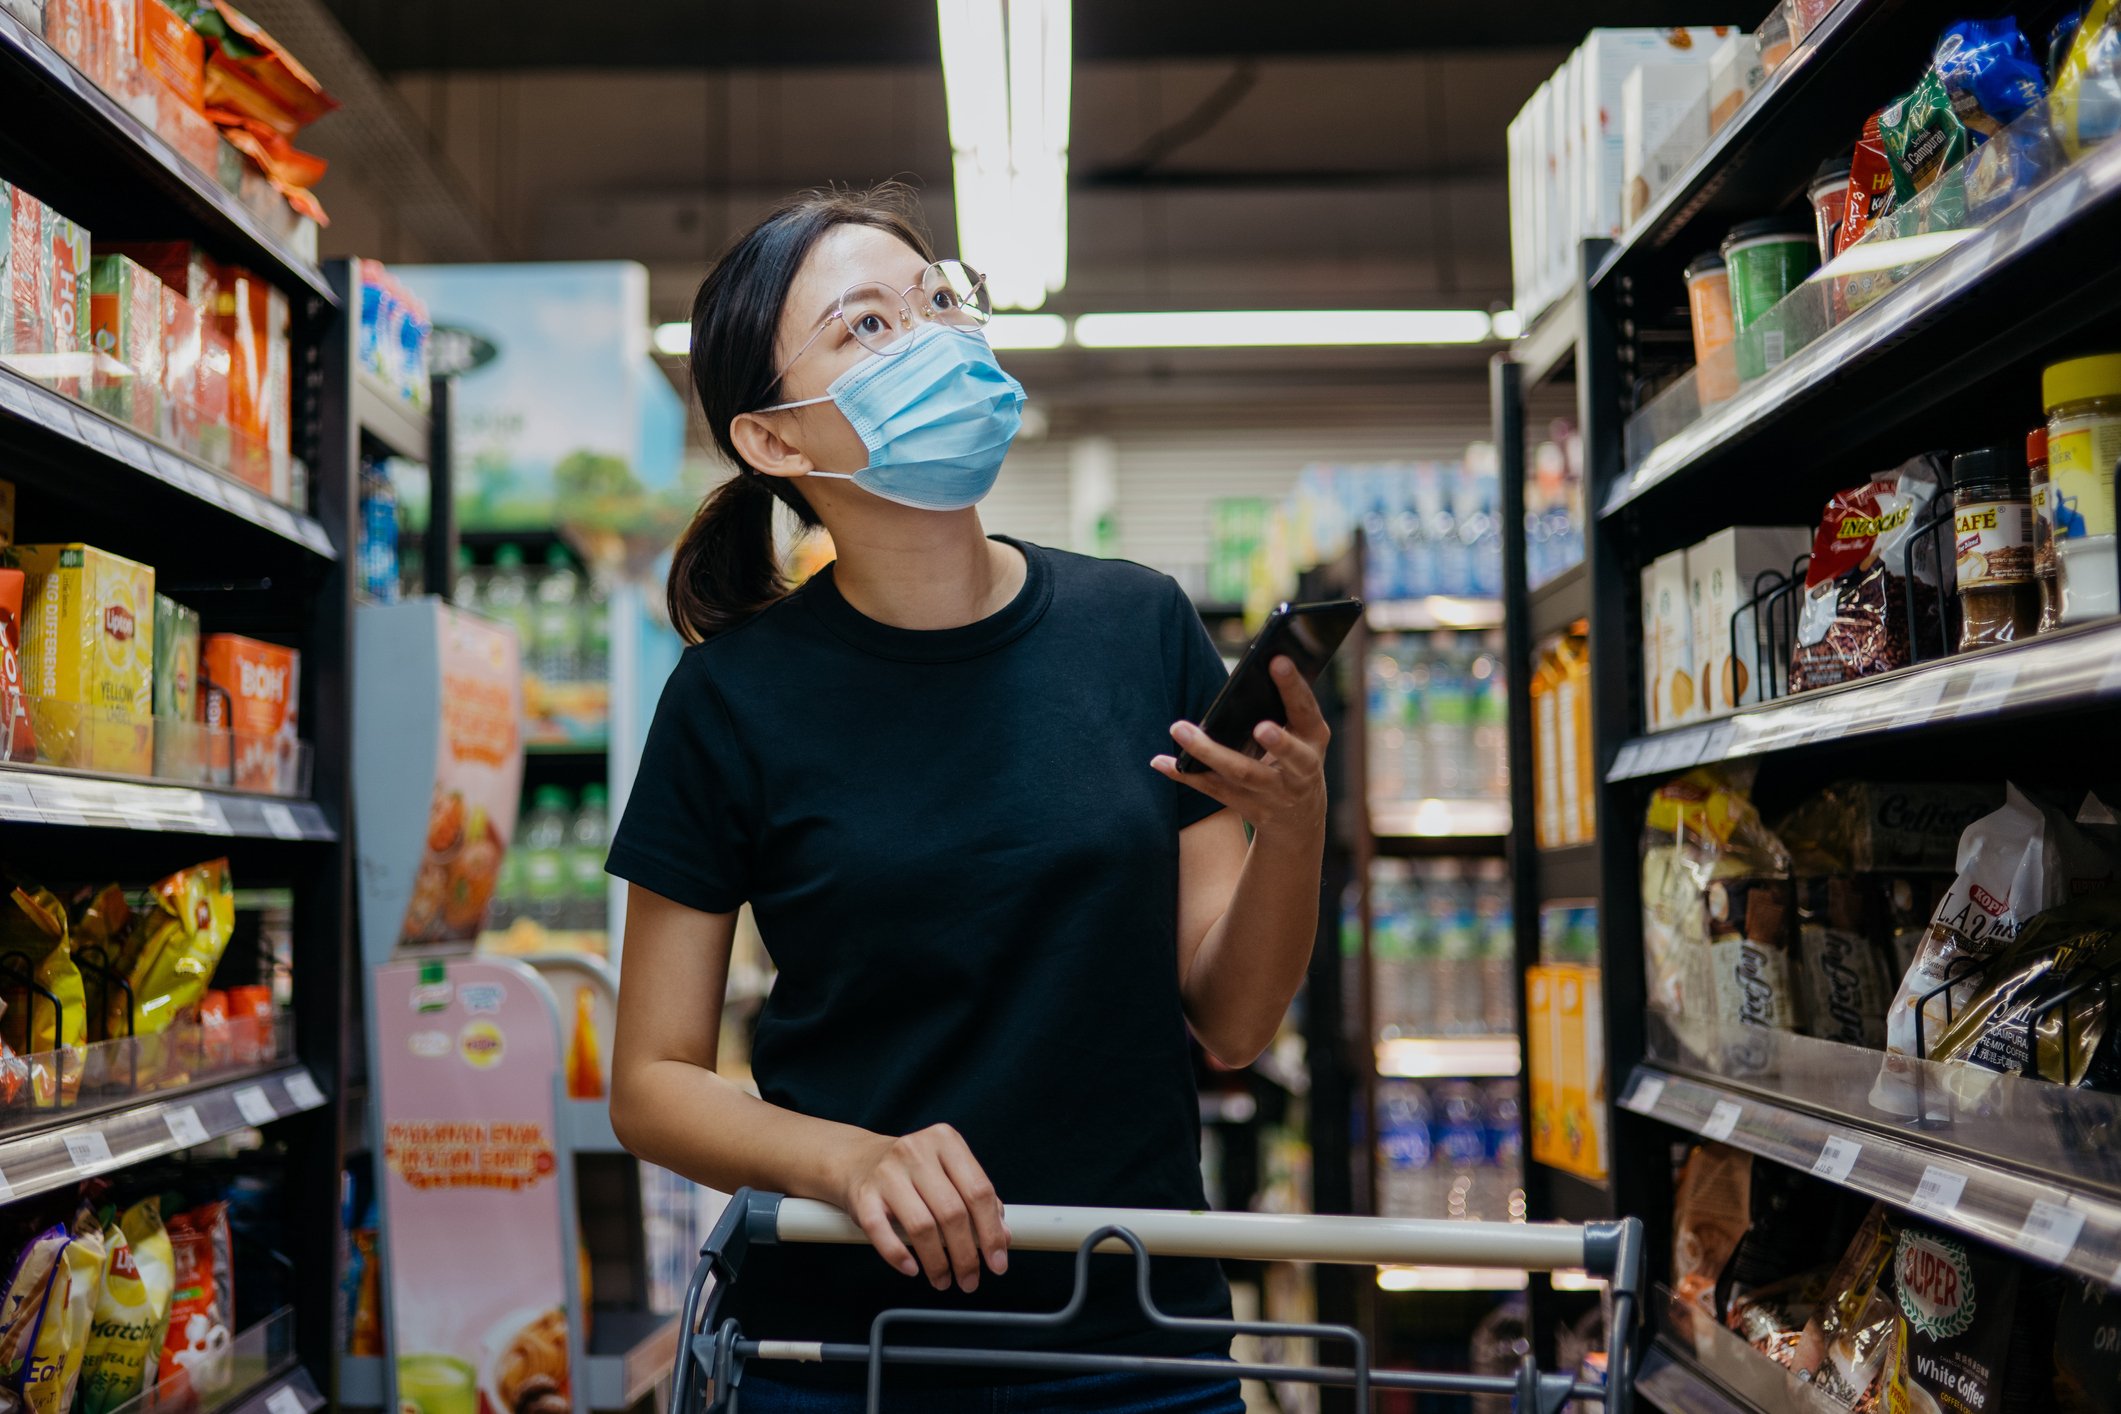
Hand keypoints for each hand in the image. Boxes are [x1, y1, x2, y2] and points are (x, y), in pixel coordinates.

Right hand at [833, 1124, 1009, 1291]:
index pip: (979, 1190)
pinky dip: (898, 1255)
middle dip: (966, 1254)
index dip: (992, 1232)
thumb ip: (976, 1200)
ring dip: (936, 1262)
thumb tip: (1003, 1238)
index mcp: (945, 1141)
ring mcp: (886, 1172)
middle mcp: (915, 1151)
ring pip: (921, 1226)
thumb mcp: (947, 1173)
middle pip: (952, 1211)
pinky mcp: (862, 1195)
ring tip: (943, 1280)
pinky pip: (882, 1232)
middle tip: (970, 1280)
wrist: (856, 1160)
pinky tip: (912, 1269)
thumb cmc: (912, 1172)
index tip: (998, 1263)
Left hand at [1152, 656, 1329, 843]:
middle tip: (1260, 727)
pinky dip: (1186, 775)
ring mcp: (1276, 792)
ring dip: (1209, 752)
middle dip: (1278, 742)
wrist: (1298, 818)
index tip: (1277, 661)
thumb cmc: (1294, 757)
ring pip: (1241, 773)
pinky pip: (1214, 789)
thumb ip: (1286, 708)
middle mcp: (1302, 770)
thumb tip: (1255, 666)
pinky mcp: (1250, 808)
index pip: (1306, 710)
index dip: (1294, 687)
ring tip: (1181, 730)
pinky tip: (1161, 762)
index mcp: (1314, 738)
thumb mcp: (1303, 734)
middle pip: (1288, 756)